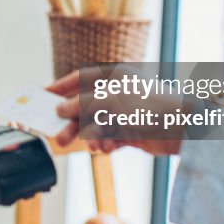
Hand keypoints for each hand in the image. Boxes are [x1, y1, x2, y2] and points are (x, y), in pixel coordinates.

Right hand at [50, 69, 182, 154]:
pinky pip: (109, 137)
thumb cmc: (147, 105)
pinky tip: (110, 147)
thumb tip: (59, 109)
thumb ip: (81, 104)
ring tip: (96, 146)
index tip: (41, 96)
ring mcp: (124, 112)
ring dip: (93, 137)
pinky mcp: (131, 130)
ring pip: (96, 125)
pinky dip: (107, 143)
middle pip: (85, 106)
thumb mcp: (109, 100)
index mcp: (113, 76)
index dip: (60, 87)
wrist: (182, 128)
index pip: (80, 78)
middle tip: (59, 139)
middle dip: (73, 124)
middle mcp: (117, 92)